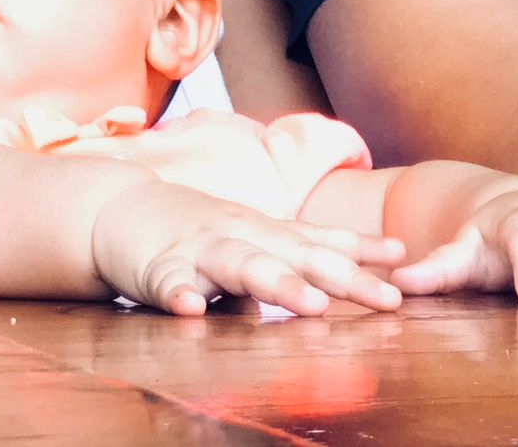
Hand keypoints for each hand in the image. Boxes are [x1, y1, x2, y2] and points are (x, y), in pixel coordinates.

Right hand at [91, 180, 405, 316]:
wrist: (115, 207)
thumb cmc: (188, 229)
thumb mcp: (243, 239)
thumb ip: (282, 263)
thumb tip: (329, 291)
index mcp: (261, 232)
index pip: (318, 238)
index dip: (360, 248)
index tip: (402, 257)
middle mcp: (239, 235)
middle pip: (298, 255)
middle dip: (345, 278)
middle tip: (386, 299)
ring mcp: (199, 248)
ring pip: (242, 265)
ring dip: (278, 282)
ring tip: (312, 304)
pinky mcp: (157, 267)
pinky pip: (170, 284)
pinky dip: (181, 296)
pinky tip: (193, 311)